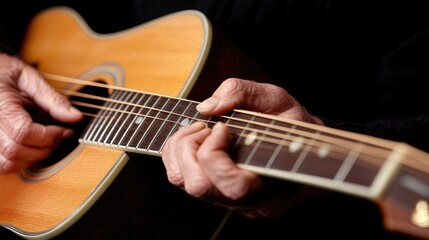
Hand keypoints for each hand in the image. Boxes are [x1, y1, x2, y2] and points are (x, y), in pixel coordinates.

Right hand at [0, 53, 81, 172]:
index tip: (64, 130)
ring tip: (46, 142)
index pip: (23, 132)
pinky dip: (19, 161)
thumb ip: (52, 98)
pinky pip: (1, 164)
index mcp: (0, 105)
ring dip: (32, 158)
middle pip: (15, 151)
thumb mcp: (29, 77)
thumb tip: (76, 117)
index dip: (49, 136)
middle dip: (44, 149)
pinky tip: (31, 146)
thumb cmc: (4, 72)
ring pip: (6, 164)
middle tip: (58, 137)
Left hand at [162, 78, 322, 217]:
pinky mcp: (216, 196)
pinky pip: (183, 179)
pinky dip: (179, 154)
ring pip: (185, 184)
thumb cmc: (292, 125)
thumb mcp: (276, 99)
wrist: (303, 149)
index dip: (216, 152)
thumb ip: (242, 94)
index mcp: (273, 184)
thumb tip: (205, 108)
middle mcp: (250, 203)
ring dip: (182, 150)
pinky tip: (197, 139)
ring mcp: (231, 203)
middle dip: (190, 148)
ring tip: (201, 131)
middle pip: (199, 187)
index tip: (223, 127)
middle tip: (206, 127)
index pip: (233, 186)